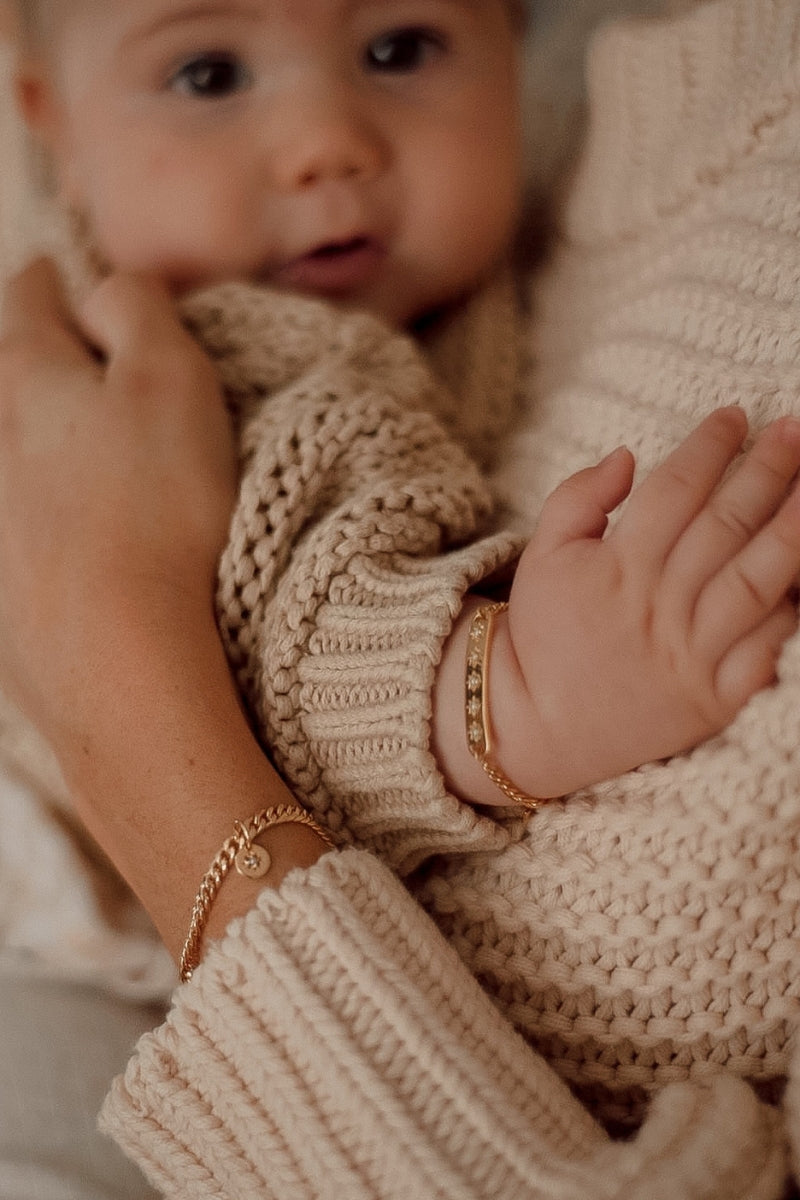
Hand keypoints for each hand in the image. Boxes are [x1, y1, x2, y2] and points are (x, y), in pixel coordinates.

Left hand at [0, 258, 236, 771]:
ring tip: (81, 452)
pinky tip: (74, 533)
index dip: (55, 281)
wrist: (119, 659)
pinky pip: (14, 523)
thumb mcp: (172, 380)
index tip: (67, 279)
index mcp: (27, 378)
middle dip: (38, 360)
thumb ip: (137, 310)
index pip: (29, 297)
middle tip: (77, 360)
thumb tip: (105, 285)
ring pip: (10, 451)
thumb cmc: (159, 511)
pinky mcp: (1, 581)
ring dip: (38, 440)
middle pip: (5, 375)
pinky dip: (38, 512)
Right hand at [489, 407, 799, 797]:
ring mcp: (691, 654)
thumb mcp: (541, 556)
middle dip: (766, 470)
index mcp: (618, 566)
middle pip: (725, 524)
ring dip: (792, 528)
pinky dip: (790, 616)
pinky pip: (766, 652)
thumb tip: (628, 455)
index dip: (709, 446)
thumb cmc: (545, 636)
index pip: (675, 489)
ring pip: (757, 580)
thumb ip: (578, 498)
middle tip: (794, 430)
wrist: (538, 727)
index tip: (735, 416)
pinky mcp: (713, 698)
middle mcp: (660, 604)